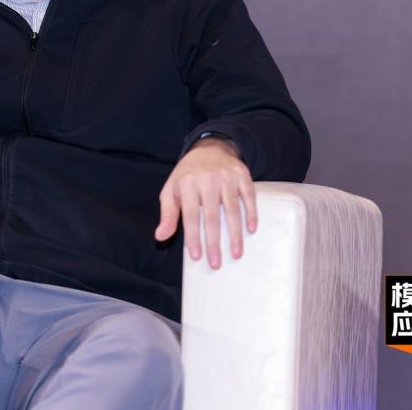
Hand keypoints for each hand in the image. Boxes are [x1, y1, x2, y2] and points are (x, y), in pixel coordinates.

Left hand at [153, 136, 256, 269]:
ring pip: (232, 209)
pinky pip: (249, 196)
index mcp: (187, 184)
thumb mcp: (171, 190)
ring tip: (236, 253)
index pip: (190, 216)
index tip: (197, 257)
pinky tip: (251, 230)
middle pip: (211, 216)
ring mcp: (227, 177)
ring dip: (235, 234)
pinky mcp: (242, 175)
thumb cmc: (188, 175)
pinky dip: (251, 213)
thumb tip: (160, 236)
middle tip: (216, 263)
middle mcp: (207, 180)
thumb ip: (168, 214)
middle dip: (214, 242)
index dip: (193, 237)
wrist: (210, 147)